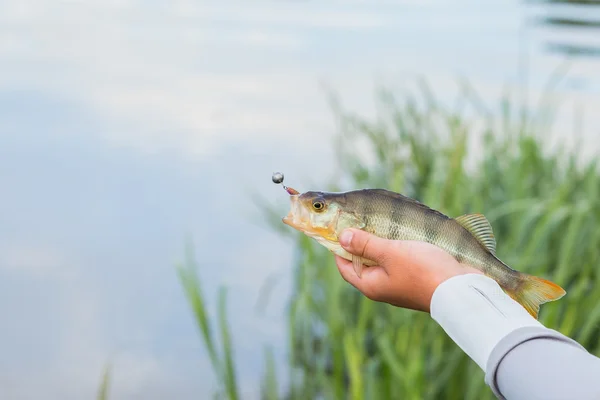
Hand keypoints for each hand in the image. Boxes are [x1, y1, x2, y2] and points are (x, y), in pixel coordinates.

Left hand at [335, 228, 482, 312]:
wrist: (461, 289)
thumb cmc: (423, 271)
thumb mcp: (391, 253)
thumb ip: (366, 244)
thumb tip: (342, 237)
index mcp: (370, 285)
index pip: (344, 265)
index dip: (339, 247)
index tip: (338, 227)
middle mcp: (382, 287)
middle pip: (362, 262)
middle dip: (360, 242)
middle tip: (359, 219)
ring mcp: (399, 284)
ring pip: (382, 260)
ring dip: (379, 243)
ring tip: (378, 222)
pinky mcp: (415, 279)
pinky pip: (398, 261)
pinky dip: (395, 248)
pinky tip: (400, 233)